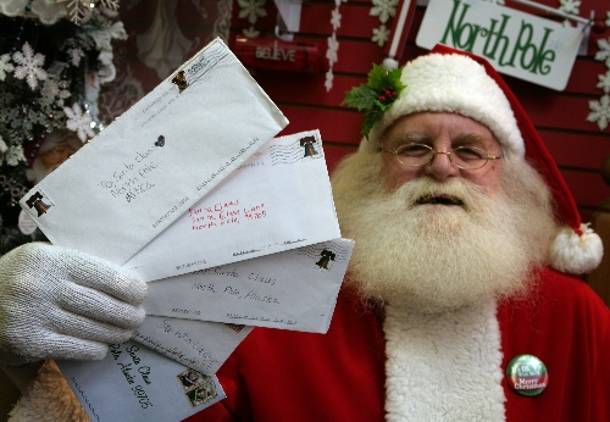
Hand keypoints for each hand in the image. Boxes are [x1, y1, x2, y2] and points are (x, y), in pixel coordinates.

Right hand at [0, 242, 146, 364]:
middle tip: (138, 317)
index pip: (104, 275)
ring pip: (91, 329)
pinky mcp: (27, 343)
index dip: (129, 287)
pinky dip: (94, 349)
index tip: (141, 293)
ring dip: (115, 333)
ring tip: (125, 332)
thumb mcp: (45, 259)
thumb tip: (125, 282)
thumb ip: (77, 267)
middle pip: (102, 305)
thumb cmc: (21, 277)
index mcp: (51, 260)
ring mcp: (32, 316)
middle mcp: (41, 286)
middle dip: (127, 314)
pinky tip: (101, 346)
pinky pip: (74, 348)